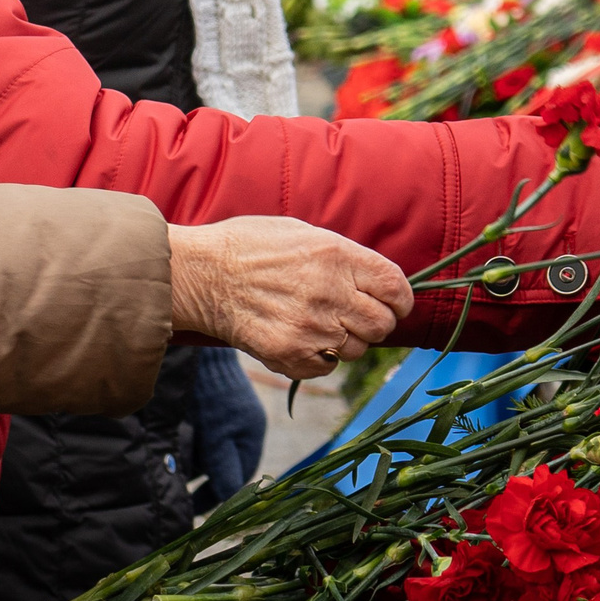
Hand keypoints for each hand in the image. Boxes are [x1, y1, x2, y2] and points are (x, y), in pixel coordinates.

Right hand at [167, 216, 414, 380]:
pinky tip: (298, 337)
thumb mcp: (302, 232)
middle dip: (373, 322)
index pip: (396, 287)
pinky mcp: (290, 355)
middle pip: (382, 324)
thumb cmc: (250, 247)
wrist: (200, 274)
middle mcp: (330, 292)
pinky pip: (327, 368)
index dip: (399, 299)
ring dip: (344, 341)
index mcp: (337, 255)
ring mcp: (311, 327)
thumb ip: (344, 257)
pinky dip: (318, 358)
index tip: (393, 303)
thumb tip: (377, 281)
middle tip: (351, 315)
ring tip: (316, 323)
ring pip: (356, 350)